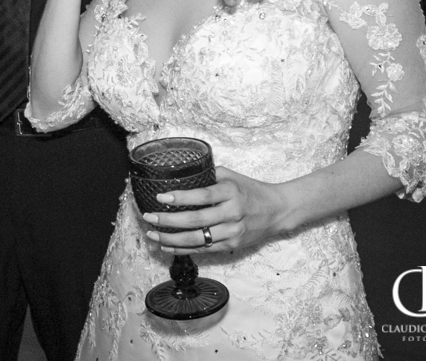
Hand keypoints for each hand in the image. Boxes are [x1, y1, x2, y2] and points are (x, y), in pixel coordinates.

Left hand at [138, 167, 286, 254]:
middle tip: (149, 217)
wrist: (277, 210)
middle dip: (168, 220)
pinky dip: (183, 249)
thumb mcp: (231, 177)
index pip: (201, 196)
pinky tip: (167, 246)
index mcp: (230, 192)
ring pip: (197, 239)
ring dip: (171, 239)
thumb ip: (208, 176)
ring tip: (153, 235)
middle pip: (195, 220)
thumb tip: (180, 175)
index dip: (180, 197)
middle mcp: (232, 213)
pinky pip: (203, 249)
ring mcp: (232, 232)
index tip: (160, 197)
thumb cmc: (250, 190)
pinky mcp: (232, 245)